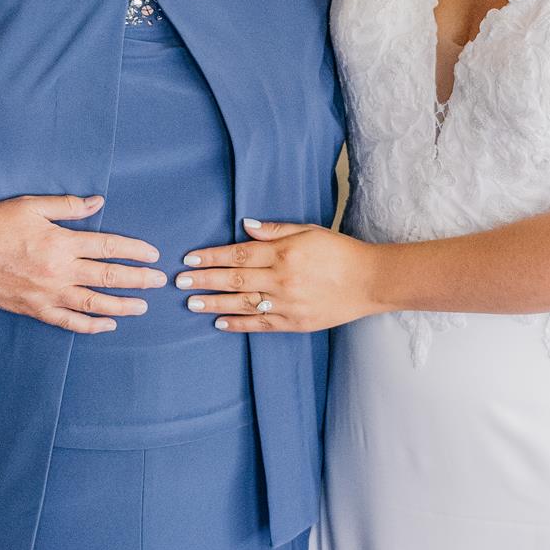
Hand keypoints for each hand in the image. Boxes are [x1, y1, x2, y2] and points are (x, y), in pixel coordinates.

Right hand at [0, 193, 165, 333]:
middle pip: (108, 277)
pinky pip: (69, 322)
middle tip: (159, 282)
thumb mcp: (32, 206)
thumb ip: (68, 206)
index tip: (153, 255)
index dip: (134, 251)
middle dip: (138, 280)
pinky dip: (91, 325)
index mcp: (61, 242)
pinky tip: (108, 324)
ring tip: (143, 307)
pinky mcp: (35, 310)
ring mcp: (48, 294)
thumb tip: (99, 202)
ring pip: (94, 303)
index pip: (108, 247)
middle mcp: (59, 271)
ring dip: (122, 306)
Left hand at [175, 219, 384, 333]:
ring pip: (242, 304)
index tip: (190, 260)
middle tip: (179, 282)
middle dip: (204, 280)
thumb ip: (275, 230)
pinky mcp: (295, 323)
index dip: (212, 257)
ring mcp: (287, 303)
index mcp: (284, 253)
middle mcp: (282, 278)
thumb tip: (244, 226)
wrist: (369, 281)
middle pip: (234, 280)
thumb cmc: (340, 251)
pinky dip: (238, 324)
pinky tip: (219, 322)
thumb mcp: (309, 230)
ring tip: (192, 302)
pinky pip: (260, 324)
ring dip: (214, 303)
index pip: (238, 254)